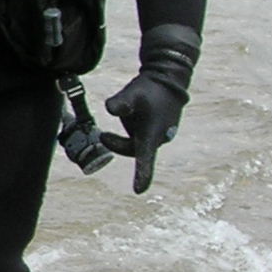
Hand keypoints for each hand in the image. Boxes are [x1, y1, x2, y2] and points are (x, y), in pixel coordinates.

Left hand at [99, 75, 185, 194]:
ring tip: (125, 111)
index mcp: (152, 134)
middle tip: (103, 135)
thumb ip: (121, 103)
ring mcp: (158, 136)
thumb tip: (110, 108)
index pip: (145, 159)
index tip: (138, 191)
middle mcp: (158, 139)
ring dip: (124, 134)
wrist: (168, 80)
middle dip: (116, 144)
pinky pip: (138, 136)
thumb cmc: (150, 88)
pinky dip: (129, 129)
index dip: (142, 175)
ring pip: (135, 143)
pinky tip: (130, 111)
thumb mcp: (132, 93)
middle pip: (131, 151)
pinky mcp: (156, 132)